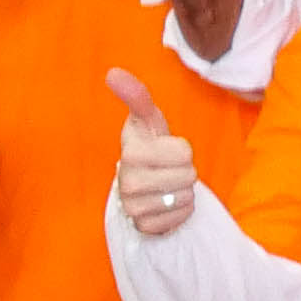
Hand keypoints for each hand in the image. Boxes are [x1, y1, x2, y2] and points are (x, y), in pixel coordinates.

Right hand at [109, 70, 200, 236]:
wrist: (142, 183)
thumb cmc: (149, 147)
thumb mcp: (148, 121)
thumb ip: (136, 96)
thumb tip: (112, 72)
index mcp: (130, 153)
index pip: (184, 152)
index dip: (182, 150)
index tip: (165, 149)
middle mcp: (127, 182)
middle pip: (188, 176)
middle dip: (185, 171)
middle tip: (169, 170)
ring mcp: (134, 208)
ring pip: (185, 197)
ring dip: (183, 191)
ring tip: (167, 185)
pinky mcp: (144, 227)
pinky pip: (180, 217)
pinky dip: (181, 211)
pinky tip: (167, 203)